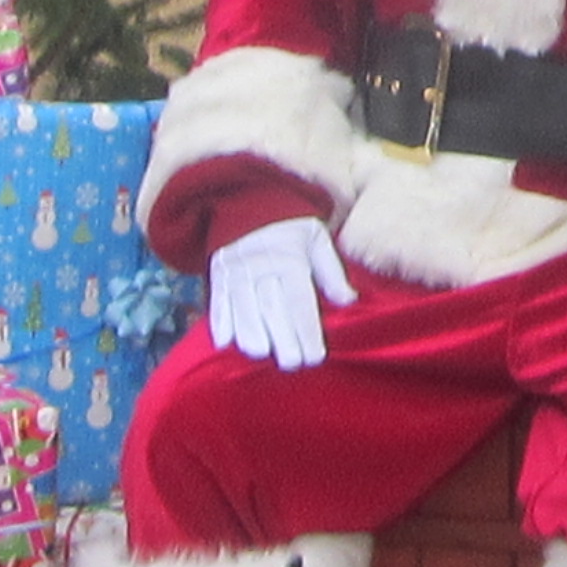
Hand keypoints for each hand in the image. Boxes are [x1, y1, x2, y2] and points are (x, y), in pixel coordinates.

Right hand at [206, 215, 356, 368]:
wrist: (252, 203)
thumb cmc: (291, 229)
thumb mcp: (318, 240)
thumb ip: (332, 272)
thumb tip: (349, 300)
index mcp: (290, 258)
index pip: (300, 301)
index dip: (307, 330)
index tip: (315, 356)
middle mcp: (261, 267)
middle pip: (272, 308)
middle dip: (283, 339)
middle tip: (293, 363)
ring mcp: (237, 273)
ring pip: (243, 309)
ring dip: (252, 335)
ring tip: (263, 355)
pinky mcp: (219, 277)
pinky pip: (217, 302)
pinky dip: (220, 322)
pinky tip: (226, 342)